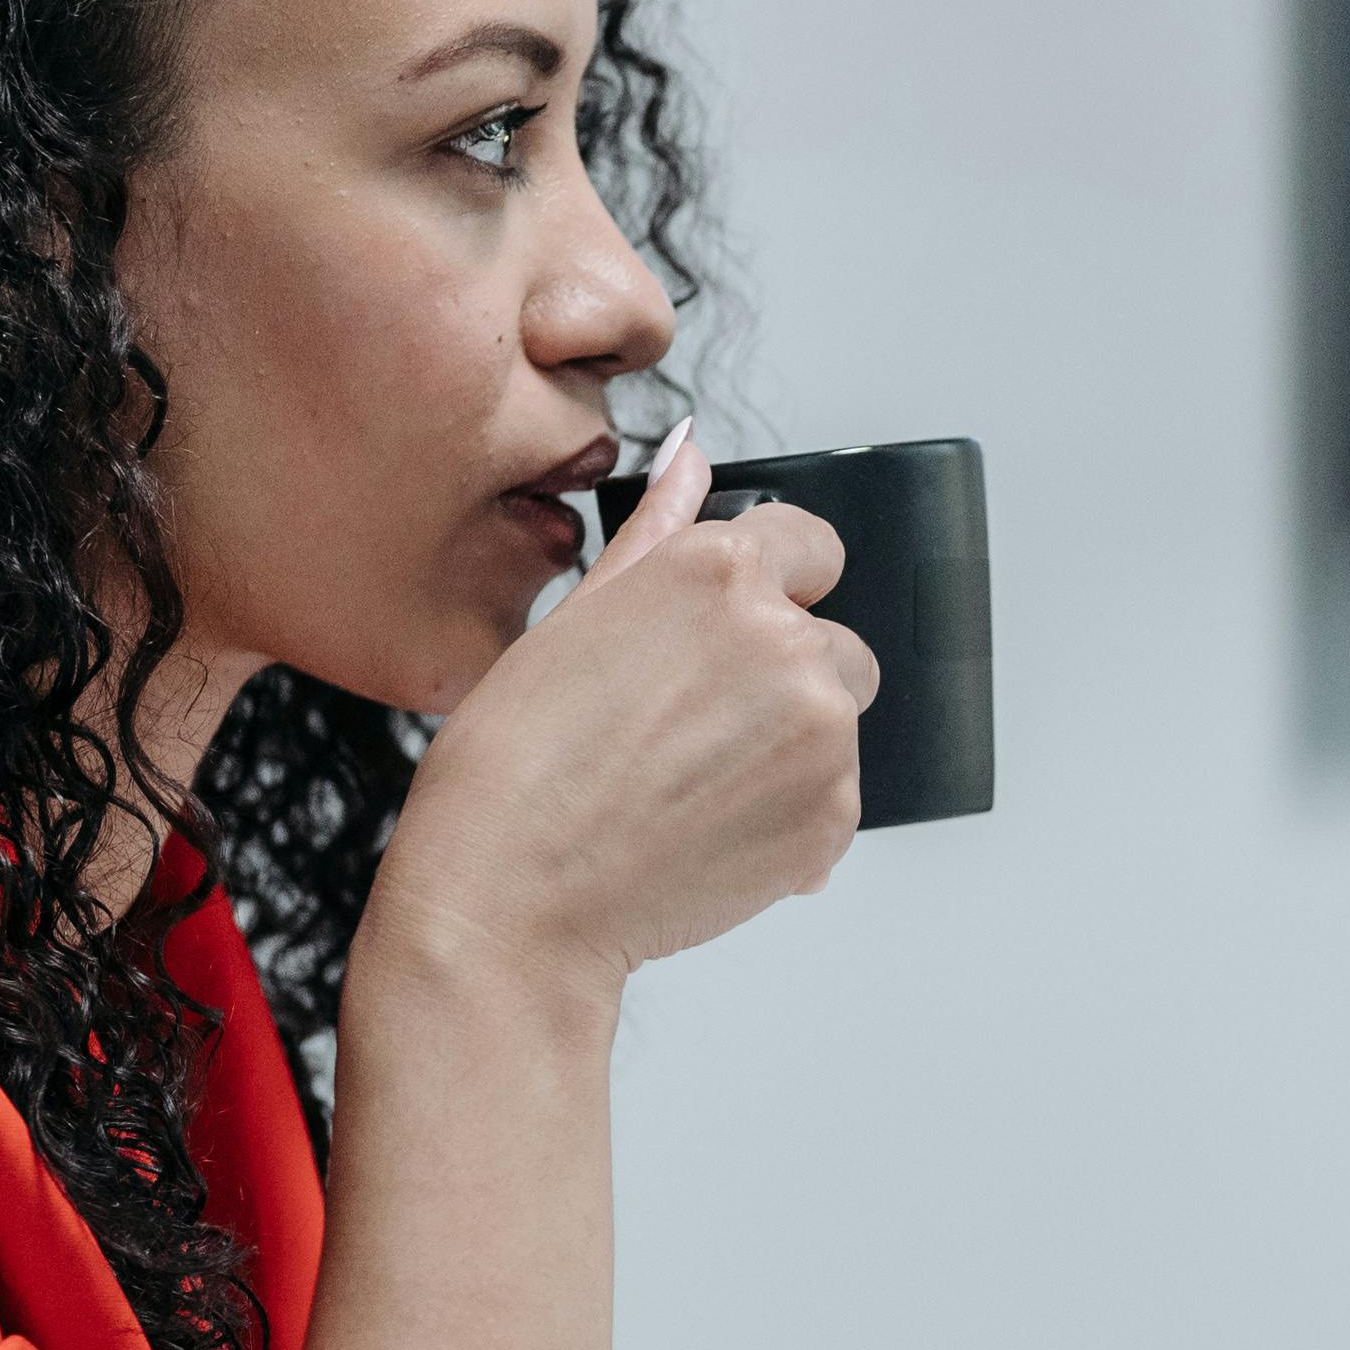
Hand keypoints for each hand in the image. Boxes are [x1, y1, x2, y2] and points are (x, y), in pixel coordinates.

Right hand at [368, 431, 876, 999]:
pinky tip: (704, 830)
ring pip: (837, 723)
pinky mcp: (833, 817)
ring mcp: (821, 733)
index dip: (776, 583)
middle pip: (835, 643)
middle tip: (686, 730)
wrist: (512, 894)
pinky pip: (835, 801)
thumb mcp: (573, 618)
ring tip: (688, 786)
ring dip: (788, 748)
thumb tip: (693, 455)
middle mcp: (786, 641)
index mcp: (720, 572)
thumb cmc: (516, 762)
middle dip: (781, 680)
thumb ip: (655, 531)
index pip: (812, 543)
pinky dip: (788, 817)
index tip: (737, 628)